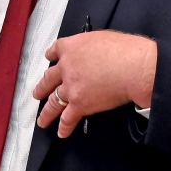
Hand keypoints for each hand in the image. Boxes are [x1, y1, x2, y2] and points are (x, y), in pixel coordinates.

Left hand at [32, 31, 156, 138]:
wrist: (134, 68)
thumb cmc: (126, 50)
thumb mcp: (101, 38)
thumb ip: (90, 46)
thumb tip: (92, 53)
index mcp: (71, 47)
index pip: (55, 50)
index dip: (51, 56)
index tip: (49, 59)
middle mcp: (66, 67)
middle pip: (48, 79)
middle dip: (42, 88)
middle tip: (37, 94)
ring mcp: (70, 87)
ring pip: (53, 102)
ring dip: (47, 112)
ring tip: (42, 120)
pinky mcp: (79, 104)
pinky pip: (68, 118)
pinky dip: (64, 126)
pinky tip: (61, 133)